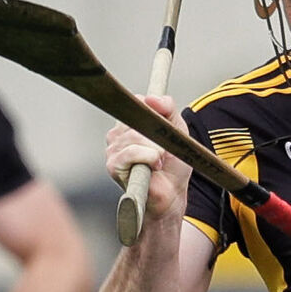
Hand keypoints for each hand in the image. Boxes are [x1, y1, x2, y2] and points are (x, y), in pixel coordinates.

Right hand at [104, 95, 191, 219]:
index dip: (155, 112)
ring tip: (159, 161)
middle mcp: (117, 135)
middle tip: (164, 151)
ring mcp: (112, 150)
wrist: (172, 194)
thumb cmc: (172, 165)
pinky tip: (154, 167)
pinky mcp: (113, 166)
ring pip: (135, 136)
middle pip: (137, 119)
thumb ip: (168, 109)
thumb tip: (154, 97)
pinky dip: (148, 158)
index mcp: (129, 124)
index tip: (166, 125)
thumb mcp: (177, 131)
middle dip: (158, 135)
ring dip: (155, 149)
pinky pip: (131, 152)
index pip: (138, 102)